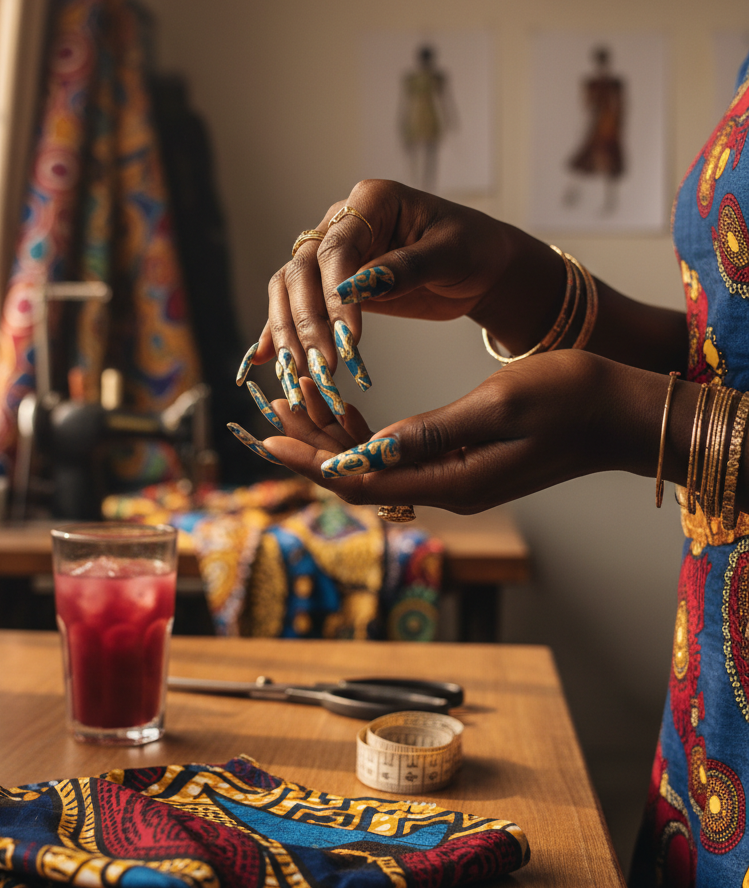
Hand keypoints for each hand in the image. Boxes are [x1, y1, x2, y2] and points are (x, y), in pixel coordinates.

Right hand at [236, 178, 567, 409]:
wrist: (482, 266)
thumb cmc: (474, 250)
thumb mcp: (451, 254)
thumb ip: (403, 268)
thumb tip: (353, 288)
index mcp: (371, 201)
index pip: (336, 248)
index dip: (333, 294)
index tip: (348, 337)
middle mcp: (341, 222)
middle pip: (301, 270)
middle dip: (308, 322)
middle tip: (323, 366)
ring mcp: (331, 253)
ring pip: (289, 289)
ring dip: (289, 332)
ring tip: (298, 372)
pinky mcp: (329, 283)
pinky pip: (295, 305)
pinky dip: (279, 331)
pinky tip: (264, 359)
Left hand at [253, 352, 676, 513]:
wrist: (622, 413)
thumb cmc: (570, 398)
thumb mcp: (497, 406)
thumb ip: (428, 434)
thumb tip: (362, 455)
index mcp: (451, 481)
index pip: (358, 482)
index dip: (306, 461)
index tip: (264, 438)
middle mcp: (446, 488)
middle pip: (357, 478)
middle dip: (308, 447)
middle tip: (269, 411)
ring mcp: (453, 479)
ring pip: (373, 467)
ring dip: (331, 440)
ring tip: (293, 404)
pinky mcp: (461, 464)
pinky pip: (397, 457)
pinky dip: (364, 438)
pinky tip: (345, 413)